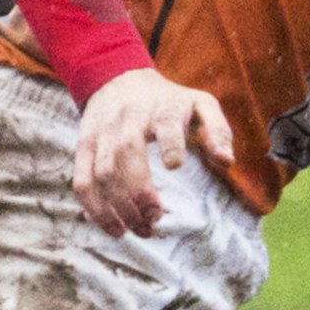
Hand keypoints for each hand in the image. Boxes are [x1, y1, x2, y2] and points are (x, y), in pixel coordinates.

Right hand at [71, 68, 239, 238]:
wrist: (117, 80)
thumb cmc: (168, 100)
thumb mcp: (200, 104)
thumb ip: (217, 130)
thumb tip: (227, 161)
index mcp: (161, 109)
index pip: (164, 124)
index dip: (169, 144)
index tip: (176, 166)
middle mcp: (127, 121)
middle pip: (126, 155)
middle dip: (140, 191)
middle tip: (156, 219)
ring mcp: (101, 135)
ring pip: (102, 173)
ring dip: (120, 207)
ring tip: (142, 230)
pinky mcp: (84, 148)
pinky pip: (82, 181)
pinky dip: (95, 209)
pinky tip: (115, 229)